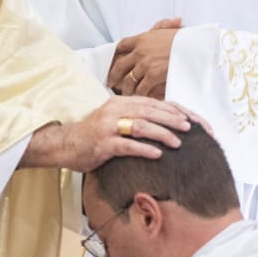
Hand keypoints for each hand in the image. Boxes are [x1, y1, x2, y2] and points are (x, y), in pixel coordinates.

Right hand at [21, 96, 193, 172]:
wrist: (64, 144)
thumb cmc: (93, 135)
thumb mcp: (114, 120)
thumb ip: (135, 118)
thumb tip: (165, 122)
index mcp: (120, 102)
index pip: (154, 102)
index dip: (175, 111)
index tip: (194, 120)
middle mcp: (115, 110)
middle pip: (150, 111)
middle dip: (174, 119)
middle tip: (192, 128)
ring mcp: (108, 126)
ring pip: (141, 126)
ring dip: (162, 133)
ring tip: (178, 143)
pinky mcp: (102, 144)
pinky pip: (127, 145)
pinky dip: (144, 149)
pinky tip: (158, 154)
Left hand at [107, 18, 181, 98]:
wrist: (195, 47)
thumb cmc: (185, 39)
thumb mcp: (170, 29)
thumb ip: (164, 26)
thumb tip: (172, 21)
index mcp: (142, 38)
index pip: (121, 45)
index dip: (115, 54)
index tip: (111, 61)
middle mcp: (139, 51)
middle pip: (119, 65)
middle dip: (113, 76)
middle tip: (110, 82)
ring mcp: (145, 64)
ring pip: (129, 80)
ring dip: (126, 88)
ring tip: (126, 94)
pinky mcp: (152, 75)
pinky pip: (141, 88)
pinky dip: (140, 94)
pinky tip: (140, 98)